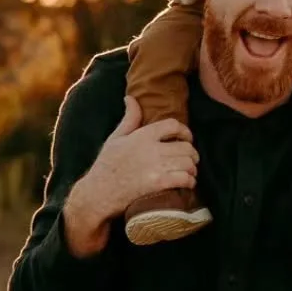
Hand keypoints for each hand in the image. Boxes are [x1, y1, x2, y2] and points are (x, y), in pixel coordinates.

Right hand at [63, 97, 197, 254]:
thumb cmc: (107, 165)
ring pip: (188, 162)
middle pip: (186, 146)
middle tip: (192, 159)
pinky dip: (190, 181)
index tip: (187, 138)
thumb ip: (129, 118)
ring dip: (193, 168)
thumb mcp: (115, 138)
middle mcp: (151, 148)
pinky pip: (184, 178)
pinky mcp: (158, 183)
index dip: (185, 131)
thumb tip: (130, 98)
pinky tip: (188, 183)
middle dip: (192, 154)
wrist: (98, 192)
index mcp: (142, 135)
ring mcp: (156, 166)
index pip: (173, 125)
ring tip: (190, 172)